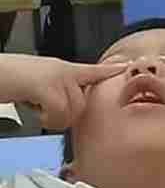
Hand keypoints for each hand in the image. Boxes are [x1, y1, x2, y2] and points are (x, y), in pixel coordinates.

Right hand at [1, 54, 126, 129]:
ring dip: (55, 119)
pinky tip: (36, 112)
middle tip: (47, 115)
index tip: (126, 67)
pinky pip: (58, 111)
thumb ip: (59, 91)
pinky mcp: (47, 87)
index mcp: (64, 69)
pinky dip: (47, 119)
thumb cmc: (14, 80)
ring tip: (39, 111)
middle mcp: (64, 71)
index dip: (110, 71)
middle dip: (67, 116)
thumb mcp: (42, 82)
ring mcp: (57, 78)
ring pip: (71, 110)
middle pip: (82, 103)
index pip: (92, 71)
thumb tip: (68, 110)